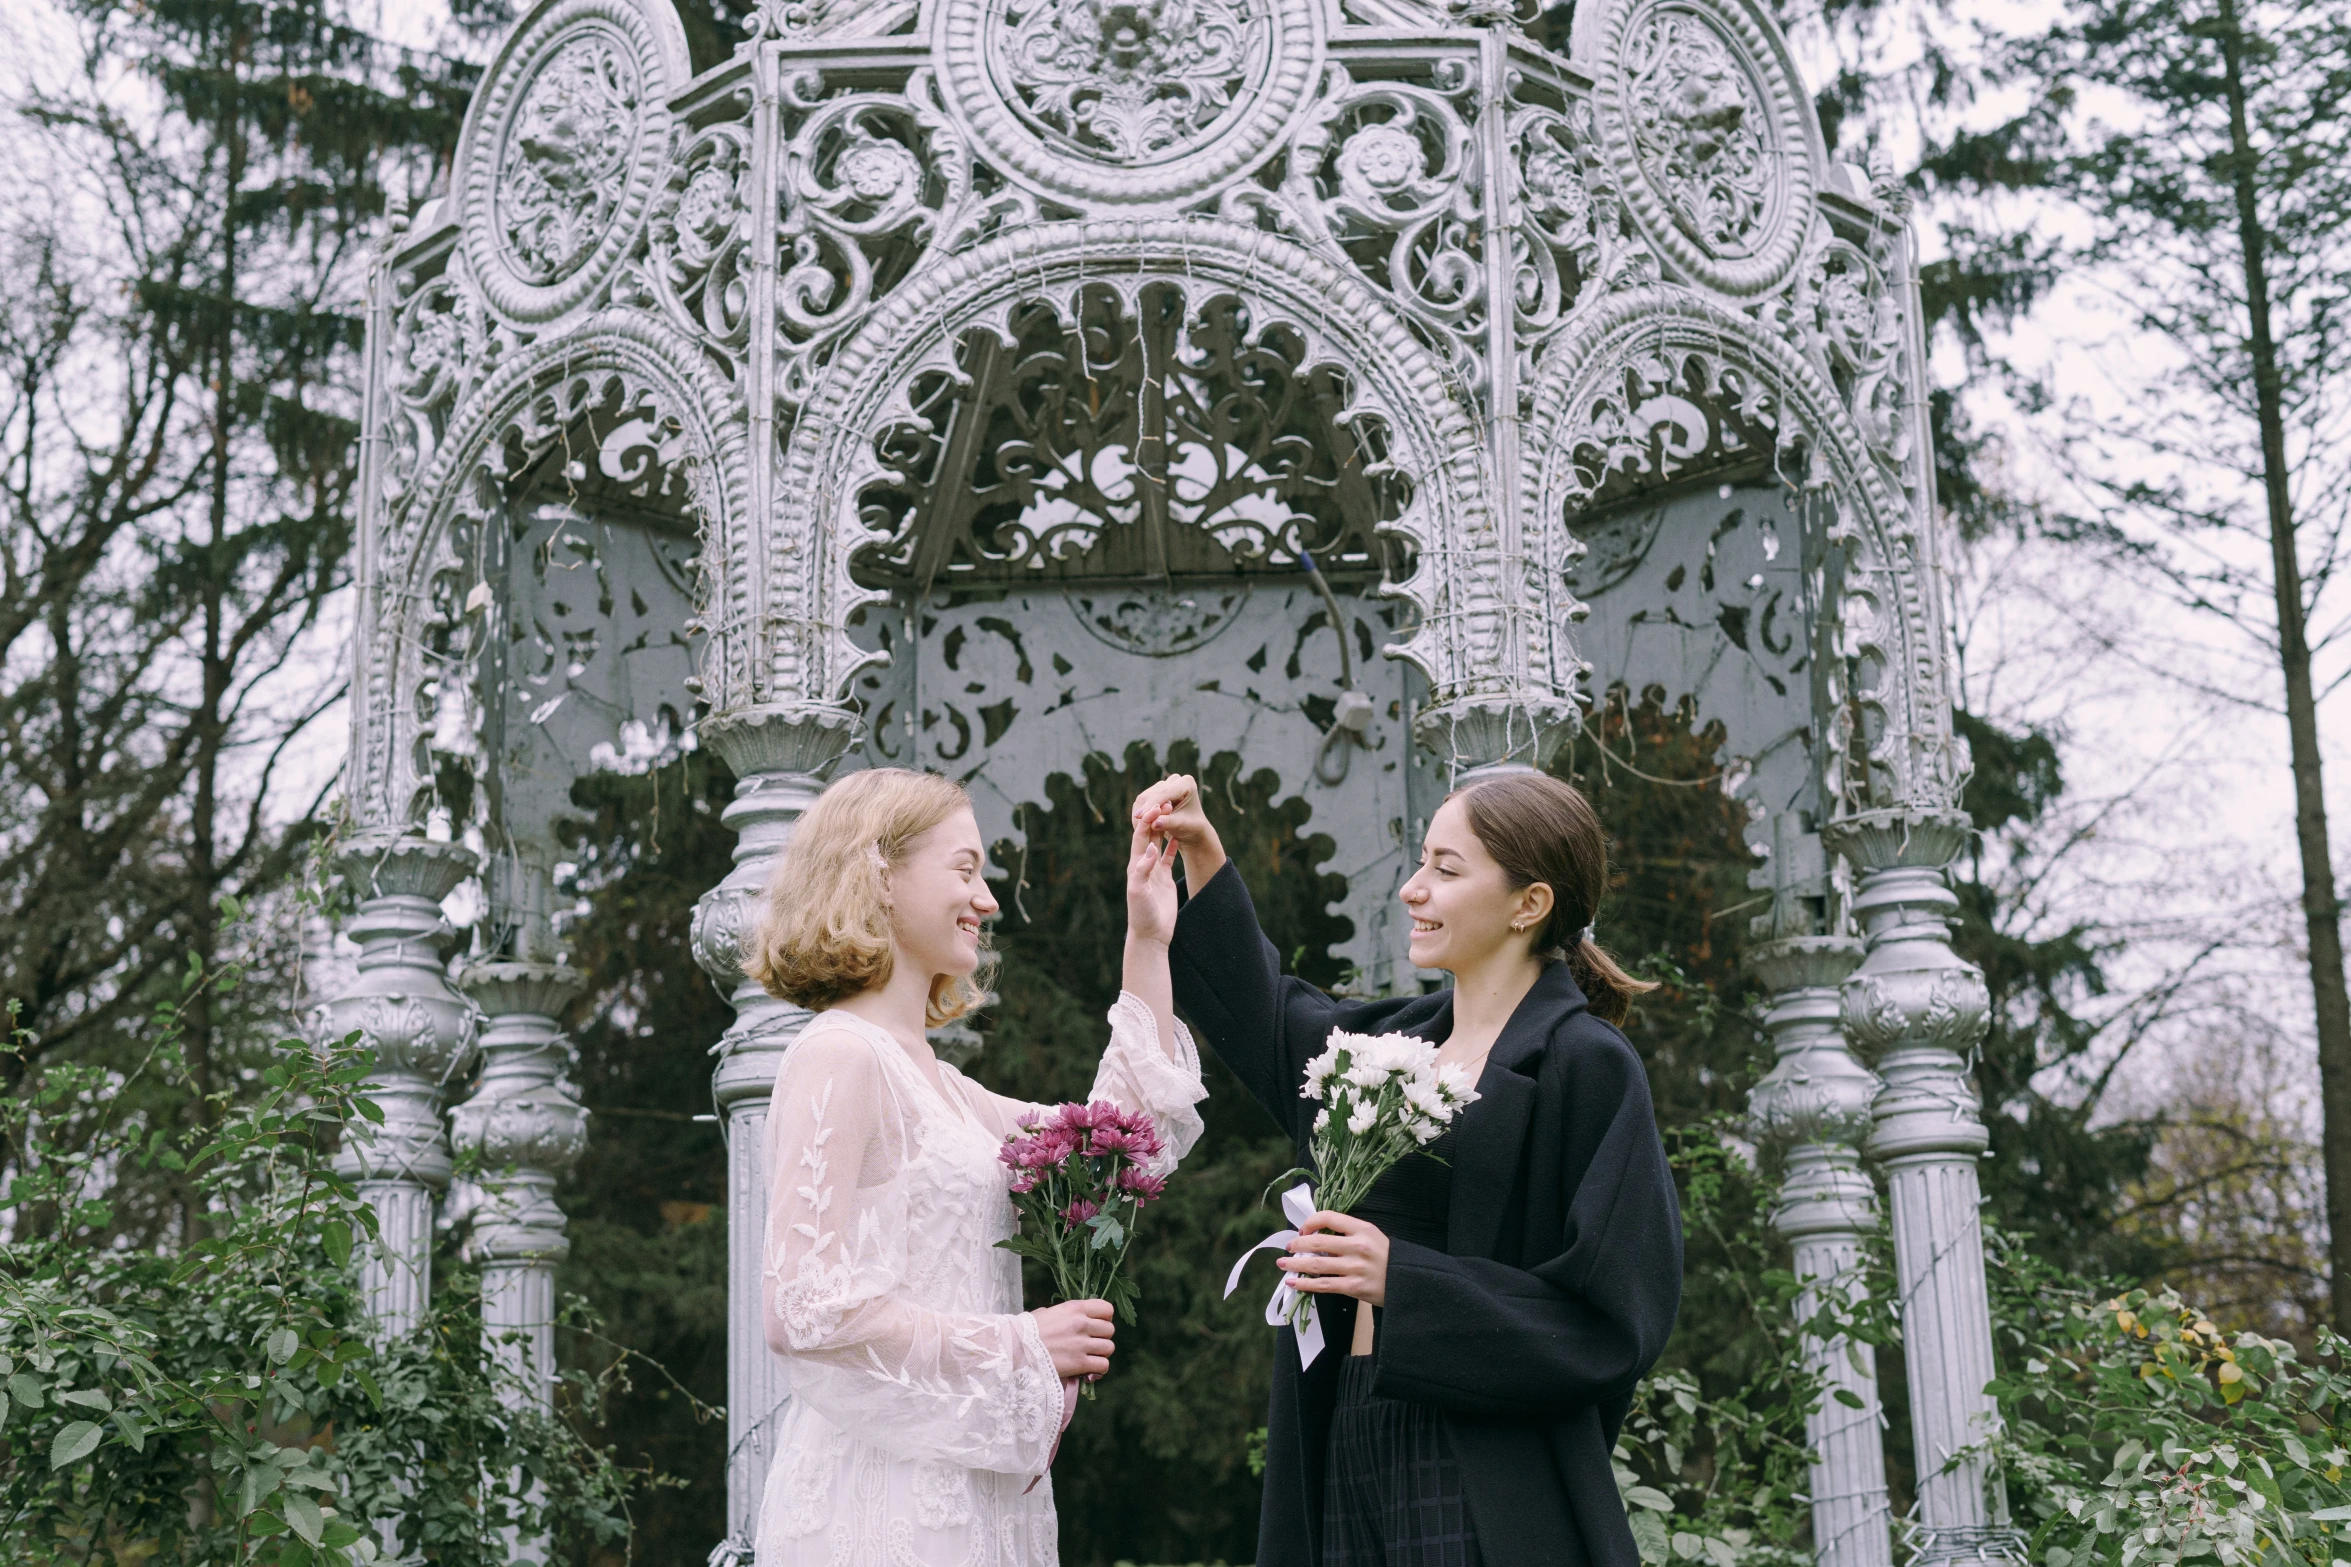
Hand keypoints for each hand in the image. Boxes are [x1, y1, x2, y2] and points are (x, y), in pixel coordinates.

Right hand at [1033, 1299, 1115, 1380]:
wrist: (1015, 1350)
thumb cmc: (1026, 1332)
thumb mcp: (1046, 1313)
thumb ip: (1063, 1314)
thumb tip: (1070, 1318)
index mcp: (1074, 1308)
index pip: (1106, 1309)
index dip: (1105, 1318)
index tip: (1097, 1325)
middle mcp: (1081, 1323)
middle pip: (1110, 1330)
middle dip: (1102, 1337)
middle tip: (1090, 1344)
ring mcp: (1082, 1344)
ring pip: (1109, 1347)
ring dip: (1101, 1354)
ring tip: (1089, 1357)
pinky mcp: (1080, 1363)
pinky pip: (1103, 1365)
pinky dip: (1099, 1369)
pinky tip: (1089, 1370)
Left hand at [1127, 815, 1178, 946]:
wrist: (1151, 934)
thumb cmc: (1142, 915)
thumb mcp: (1140, 892)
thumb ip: (1143, 870)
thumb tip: (1151, 848)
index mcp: (1136, 866)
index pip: (1140, 837)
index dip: (1147, 821)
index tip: (1157, 806)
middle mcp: (1143, 865)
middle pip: (1149, 836)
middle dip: (1156, 819)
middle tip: (1166, 802)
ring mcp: (1154, 871)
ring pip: (1159, 843)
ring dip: (1163, 828)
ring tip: (1172, 812)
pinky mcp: (1164, 879)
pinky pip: (1169, 857)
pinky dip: (1172, 845)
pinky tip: (1178, 835)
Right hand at [1129, 774, 1225, 887]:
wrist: (1192, 830)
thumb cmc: (1192, 828)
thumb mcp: (1182, 825)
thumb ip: (1169, 822)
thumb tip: (1154, 823)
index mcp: (1186, 783)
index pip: (1164, 793)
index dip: (1151, 805)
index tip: (1139, 817)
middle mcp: (1175, 780)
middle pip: (1153, 793)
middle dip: (1145, 809)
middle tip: (1136, 826)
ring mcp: (1165, 784)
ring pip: (1145, 796)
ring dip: (1141, 811)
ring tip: (1137, 826)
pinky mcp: (1156, 791)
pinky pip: (1143, 800)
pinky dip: (1140, 812)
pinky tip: (1138, 823)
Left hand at [1276, 1212, 1389, 1306]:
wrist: (1408, 1281)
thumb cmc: (1386, 1257)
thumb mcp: (1372, 1236)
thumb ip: (1348, 1233)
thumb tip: (1316, 1236)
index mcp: (1362, 1229)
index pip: (1329, 1218)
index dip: (1311, 1222)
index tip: (1303, 1230)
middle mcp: (1357, 1246)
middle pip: (1318, 1242)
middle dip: (1298, 1244)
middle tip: (1289, 1247)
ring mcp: (1355, 1268)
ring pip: (1317, 1264)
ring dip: (1296, 1264)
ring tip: (1283, 1264)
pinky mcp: (1353, 1287)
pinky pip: (1323, 1285)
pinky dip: (1305, 1283)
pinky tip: (1293, 1282)